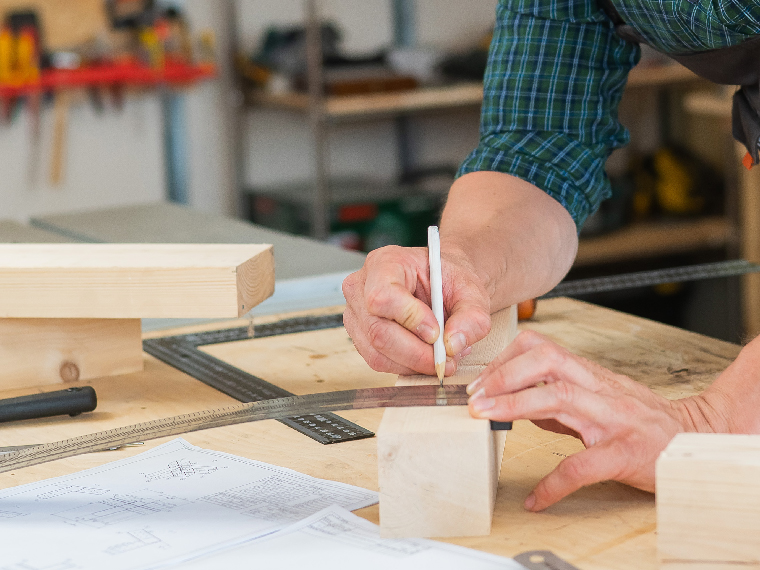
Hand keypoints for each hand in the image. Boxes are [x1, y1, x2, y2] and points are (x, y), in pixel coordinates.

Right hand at [342, 245, 490, 375]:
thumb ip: (471, 317)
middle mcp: (361, 286)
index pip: (383, 296)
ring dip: (414, 363)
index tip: (436, 333)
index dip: (409, 319)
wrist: (441, 285)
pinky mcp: (360, 336)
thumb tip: (453, 345)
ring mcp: (356, 313)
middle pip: (377, 331)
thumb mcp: (471, 292)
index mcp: (385, 262)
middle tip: (447, 358)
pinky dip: (407, 366)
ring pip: (377, 352)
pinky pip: (379, 361)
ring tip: (442, 355)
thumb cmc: (449, 281)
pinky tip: (427, 356)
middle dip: (416, 352)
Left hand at [466, 331, 694, 510]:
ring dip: (515, 405)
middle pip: (548, 360)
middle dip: (504, 374)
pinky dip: (554, 483)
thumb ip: (558, 394)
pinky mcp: (624, 454)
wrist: (694, 441)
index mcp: (590, 376)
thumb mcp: (598, 397)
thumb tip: (514, 397)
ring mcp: (613, 419)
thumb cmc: (642, 420)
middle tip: (474, 397)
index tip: (478, 380)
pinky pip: (582, 465)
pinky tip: (536, 498)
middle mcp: (600, 390)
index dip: (506, 358)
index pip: (543, 348)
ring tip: (484, 417)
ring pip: (560, 397)